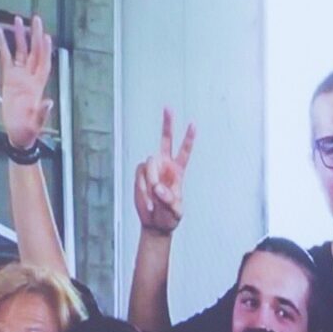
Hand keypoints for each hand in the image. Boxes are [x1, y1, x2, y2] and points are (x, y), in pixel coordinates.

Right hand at [0, 14, 54, 151]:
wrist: (18, 134)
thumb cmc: (29, 130)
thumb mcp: (36, 123)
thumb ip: (42, 112)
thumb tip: (48, 102)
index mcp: (38, 85)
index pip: (43, 63)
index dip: (45, 50)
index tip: (46, 35)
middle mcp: (30, 77)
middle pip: (33, 52)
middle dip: (34, 35)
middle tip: (35, 18)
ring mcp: (19, 76)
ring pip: (20, 51)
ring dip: (20, 36)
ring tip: (17, 20)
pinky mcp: (8, 78)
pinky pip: (5, 58)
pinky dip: (3, 45)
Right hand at [133, 106, 196, 233]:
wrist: (155, 223)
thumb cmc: (169, 217)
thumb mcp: (175, 212)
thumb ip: (169, 200)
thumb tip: (158, 187)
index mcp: (178, 171)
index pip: (184, 152)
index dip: (188, 139)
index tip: (193, 124)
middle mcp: (165, 165)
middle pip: (165, 140)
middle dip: (167, 124)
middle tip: (168, 108)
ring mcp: (151, 169)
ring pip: (149, 164)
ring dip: (150, 183)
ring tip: (154, 202)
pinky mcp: (140, 176)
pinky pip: (140, 177)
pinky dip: (142, 190)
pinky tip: (148, 202)